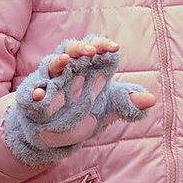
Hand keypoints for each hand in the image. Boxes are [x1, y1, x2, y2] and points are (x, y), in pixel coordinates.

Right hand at [1, 42, 154, 165]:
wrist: (57, 137)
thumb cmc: (83, 115)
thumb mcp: (109, 110)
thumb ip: (128, 103)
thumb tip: (150, 100)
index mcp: (88, 70)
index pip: (95, 48)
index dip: (103, 45)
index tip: (114, 48)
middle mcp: (68, 72)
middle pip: (71, 49)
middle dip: (80, 48)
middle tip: (90, 51)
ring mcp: (49, 84)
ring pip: (50, 64)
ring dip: (57, 61)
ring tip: (65, 60)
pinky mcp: (34, 101)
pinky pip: (31, 93)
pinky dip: (35, 93)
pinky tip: (41, 96)